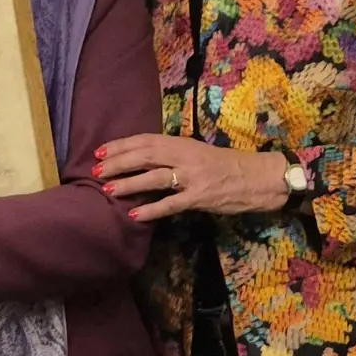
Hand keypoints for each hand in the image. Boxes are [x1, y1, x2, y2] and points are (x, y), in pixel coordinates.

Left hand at [94, 134, 289, 221]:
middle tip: (96, 169)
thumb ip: (174, 154)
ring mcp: (192, 177)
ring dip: (129, 184)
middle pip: (145, 156)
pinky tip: (135, 215)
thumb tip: (144, 159)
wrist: (259, 177)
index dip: (122, 145)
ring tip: (108, 189)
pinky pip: (172, 204)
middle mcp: (185, 156)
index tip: (101, 150)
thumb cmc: (228, 165)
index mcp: (183, 143)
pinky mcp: (200, 197)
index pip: (146, 140)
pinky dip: (152, 210)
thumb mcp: (198, 152)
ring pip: (154, 178)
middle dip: (118, 162)